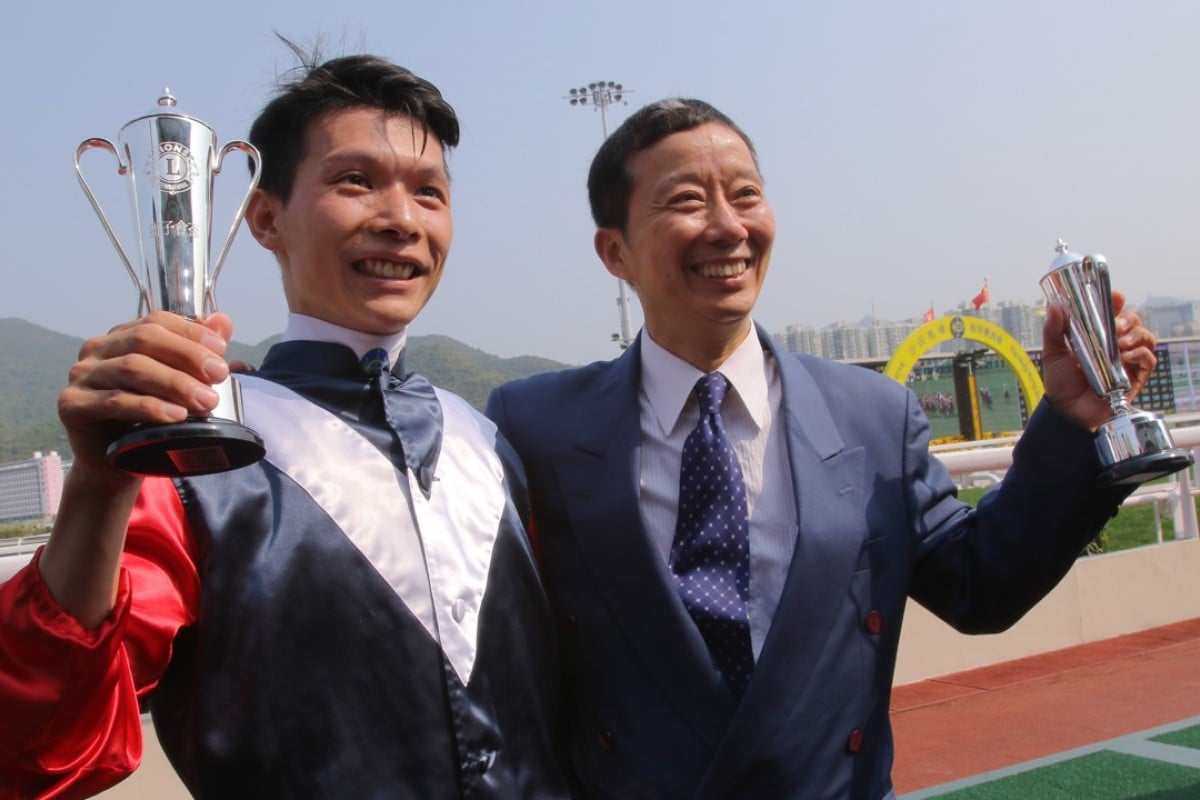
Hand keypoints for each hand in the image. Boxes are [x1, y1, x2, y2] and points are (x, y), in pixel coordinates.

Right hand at [58, 311, 234, 477]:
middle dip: (187, 356)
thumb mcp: (176, 383)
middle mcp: (97, 351)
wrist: (113, 463)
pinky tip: (175, 415)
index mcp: (121, 337)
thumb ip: (196, 351)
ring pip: (132, 369)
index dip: (191, 333)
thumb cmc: (147, 419)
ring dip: (174, 383)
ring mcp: (82, 376)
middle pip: (144, 340)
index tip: (221, 351)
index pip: (156, 321)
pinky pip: (115, 401)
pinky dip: (149, 407)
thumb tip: (222, 321)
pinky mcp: (72, 405)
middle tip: (219, 376)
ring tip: (206, 401)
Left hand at [1041, 290, 1156, 429]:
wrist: (1066, 410)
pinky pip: (1149, 360)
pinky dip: (1140, 355)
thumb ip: (1053, 330)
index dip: (1116, 301)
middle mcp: (1115, 344)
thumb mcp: (1053, 353)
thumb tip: (1055, 305)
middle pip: (1133, 321)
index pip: (1113, 311)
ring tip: (1120, 341)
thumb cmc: (1061, 381)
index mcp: (1097, 334)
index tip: (1115, 296)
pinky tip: (1126, 357)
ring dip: (1136, 335)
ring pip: (1145, 337)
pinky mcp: (1135, 376)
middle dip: (1127, 319)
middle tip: (1115, 326)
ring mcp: (1127, 359)